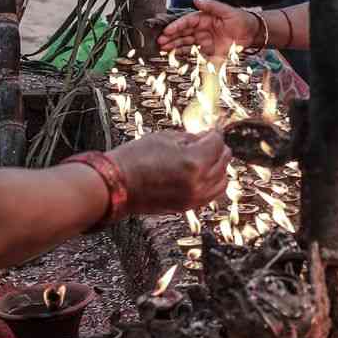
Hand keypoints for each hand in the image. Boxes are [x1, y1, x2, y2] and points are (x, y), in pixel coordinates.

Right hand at [109, 131, 230, 214]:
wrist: (114, 185)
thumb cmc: (134, 159)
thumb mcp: (164, 138)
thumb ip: (190, 137)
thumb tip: (204, 137)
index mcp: (194, 161)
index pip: (217, 142)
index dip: (214, 133)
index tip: (210, 130)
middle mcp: (199, 182)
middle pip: (224, 159)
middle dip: (217, 148)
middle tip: (206, 142)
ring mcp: (195, 197)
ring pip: (223, 179)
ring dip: (218, 166)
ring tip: (205, 159)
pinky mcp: (188, 206)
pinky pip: (212, 194)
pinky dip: (213, 182)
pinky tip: (203, 175)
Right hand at [156, 0, 254, 56]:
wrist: (253, 33)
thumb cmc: (240, 19)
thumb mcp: (226, 10)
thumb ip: (211, 6)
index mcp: (203, 18)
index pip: (186, 22)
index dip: (176, 26)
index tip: (167, 31)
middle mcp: (201, 30)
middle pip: (182, 34)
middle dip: (171, 38)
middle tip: (161, 42)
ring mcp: (204, 41)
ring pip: (185, 44)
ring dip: (174, 46)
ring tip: (163, 49)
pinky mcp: (209, 51)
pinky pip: (195, 53)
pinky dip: (185, 55)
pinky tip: (175, 56)